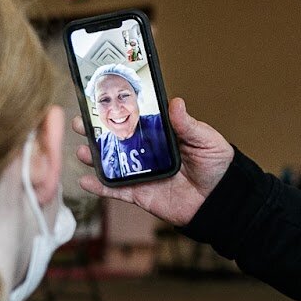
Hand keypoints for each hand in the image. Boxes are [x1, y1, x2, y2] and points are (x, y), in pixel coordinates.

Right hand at [76, 97, 232, 227]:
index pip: (134, 119)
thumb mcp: (204, 139)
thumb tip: (175, 102)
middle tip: (80, 122)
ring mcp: (141, 173)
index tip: (97, 101)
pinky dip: (100, 187)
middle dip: (96, 131)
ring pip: (111, 164)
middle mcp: (146, 152)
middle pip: (116, 139)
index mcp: (160, 135)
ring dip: (93, 157)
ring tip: (81, 150)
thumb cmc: (216, 165)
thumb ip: (187, 124)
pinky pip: (116, 191)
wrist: (221, 199)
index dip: (116, 111)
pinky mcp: (140, 194)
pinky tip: (85, 180)